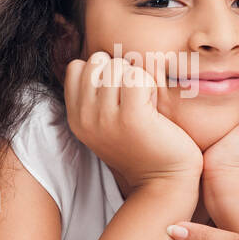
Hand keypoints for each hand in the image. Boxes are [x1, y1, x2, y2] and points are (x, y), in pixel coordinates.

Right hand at [64, 51, 202, 191]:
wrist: (162, 182)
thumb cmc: (142, 146)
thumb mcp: (107, 123)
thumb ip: (96, 94)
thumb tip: (99, 58)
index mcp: (76, 117)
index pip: (77, 67)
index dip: (101, 71)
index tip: (117, 94)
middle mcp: (85, 118)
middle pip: (97, 61)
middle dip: (119, 70)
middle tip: (134, 97)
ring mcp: (106, 119)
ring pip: (117, 66)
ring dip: (136, 78)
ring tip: (144, 103)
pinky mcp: (132, 118)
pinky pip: (137, 77)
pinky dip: (149, 85)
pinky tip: (153, 106)